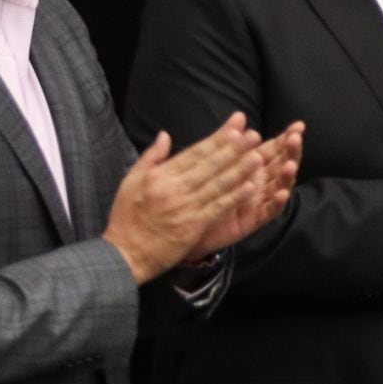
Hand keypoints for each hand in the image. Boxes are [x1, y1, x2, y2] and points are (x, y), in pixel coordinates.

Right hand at [106, 113, 263, 283]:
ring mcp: (185, 207)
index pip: (194, 153)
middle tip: (253, 135)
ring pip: (217, 185)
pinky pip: (218, 208)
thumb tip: (165, 135)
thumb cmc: (127, 218)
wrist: (124, 254)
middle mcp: (174, 189)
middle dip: (234, 149)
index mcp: (160, 176)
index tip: (235, 128)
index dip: (217, 140)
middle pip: (209, 165)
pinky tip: (250, 188)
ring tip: (258, 157)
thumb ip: (151, 157)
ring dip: (239, 170)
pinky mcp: (193, 226)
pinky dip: (234, 197)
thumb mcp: (131, 182)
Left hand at [191, 121, 305, 255]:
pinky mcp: (253, 220)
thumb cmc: (200, 190)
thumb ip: (228, 138)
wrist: (185, 222)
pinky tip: (281, 194)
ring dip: (287, 176)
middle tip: (295, 139)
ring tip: (290, 166)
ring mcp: (258, 201)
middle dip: (291, 152)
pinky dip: (277, 203)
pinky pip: (269, 211)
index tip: (298, 126)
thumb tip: (239, 115)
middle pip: (281, 165)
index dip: (286, 138)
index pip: (274, 149)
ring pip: (279, 186)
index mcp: (251, 166)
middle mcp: (259, 182)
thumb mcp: (214, 161)